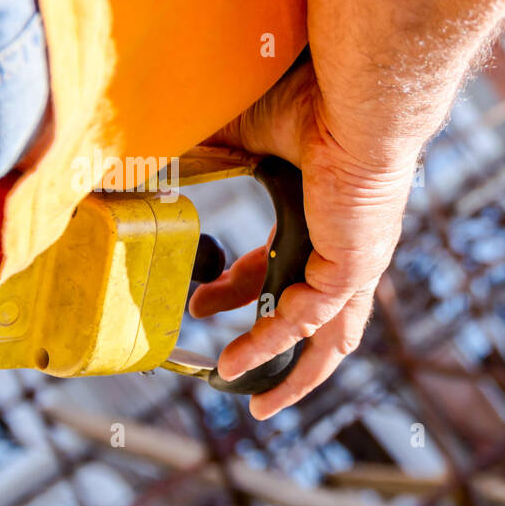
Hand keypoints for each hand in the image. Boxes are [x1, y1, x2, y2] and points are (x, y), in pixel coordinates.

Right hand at [191, 61, 416, 419]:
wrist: (355, 97)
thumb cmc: (312, 99)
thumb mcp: (245, 135)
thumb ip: (204, 150)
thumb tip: (147, 140)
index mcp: (330, 223)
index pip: (286, 274)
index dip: (243, 294)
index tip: (201, 304)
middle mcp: (350, 250)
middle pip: (320, 322)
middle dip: (279, 355)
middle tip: (238, 376)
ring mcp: (357, 264)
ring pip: (328, 338)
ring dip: (293, 375)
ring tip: (261, 408)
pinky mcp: (352, 268)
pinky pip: (304, 319)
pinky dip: (269, 345)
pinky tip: (235, 364)